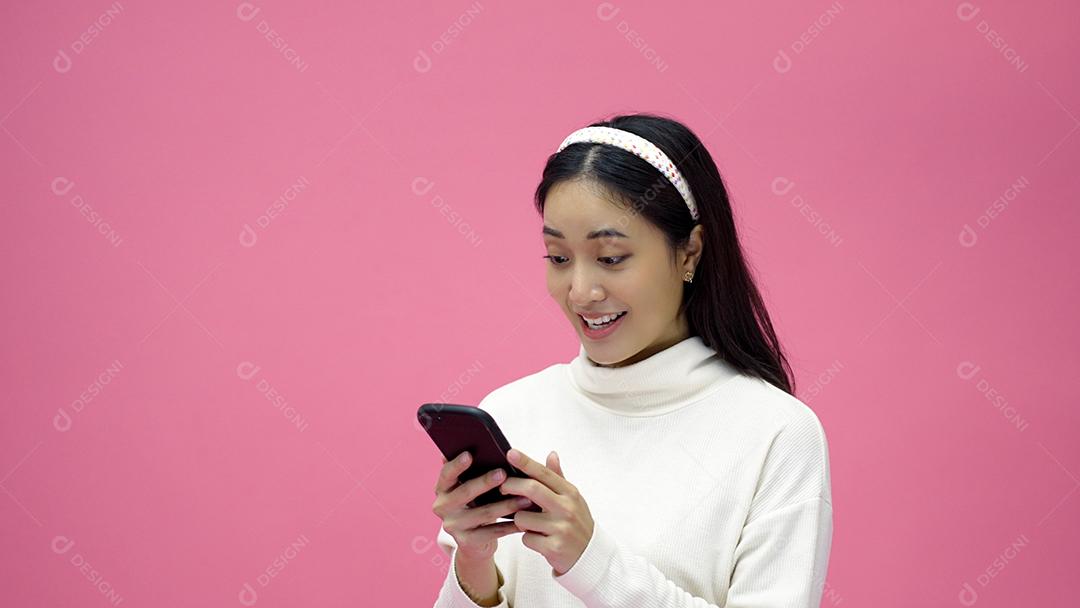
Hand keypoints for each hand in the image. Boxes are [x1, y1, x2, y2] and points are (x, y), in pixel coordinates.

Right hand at [432, 451, 531, 561]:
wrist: (474, 542)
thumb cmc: (476, 505)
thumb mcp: (469, 488)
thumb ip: (471, 471)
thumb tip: (474, 445)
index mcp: (442, 490)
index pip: (446, 474)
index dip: (456, 465)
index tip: (470, 454)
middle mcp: (442, 507)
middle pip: (465, 493)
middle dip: (485, 482)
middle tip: (504, 473)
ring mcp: (453, 526)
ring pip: (483, 513)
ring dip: (506, 505)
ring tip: (526, 498)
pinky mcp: (467, 542)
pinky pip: (492, 532)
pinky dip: (510, 526)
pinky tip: (524, 519)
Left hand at [499, 448, 593, 575]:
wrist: (590, 556)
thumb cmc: (577, 523)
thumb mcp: (572, 499)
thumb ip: (558, 478)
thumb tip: (551, 454)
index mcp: (570, 493)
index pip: (544, 473)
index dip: (526, 462)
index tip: (510, 453)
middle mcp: (566, 508)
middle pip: (531, 489)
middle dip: (511, 486)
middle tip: (502, 488)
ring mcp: (560, 528)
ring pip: (522, 518)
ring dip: (520, 521)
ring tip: (532, 525)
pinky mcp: (554, 547)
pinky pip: (526, 539)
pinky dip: (528, 539)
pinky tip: (540, 541)